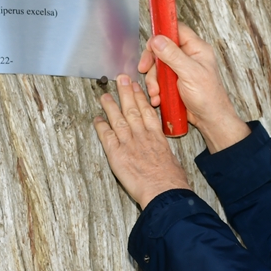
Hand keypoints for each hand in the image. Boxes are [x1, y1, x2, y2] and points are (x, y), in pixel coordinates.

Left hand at [93, 74, 190, 208]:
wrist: (164, 191)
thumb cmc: (172, 182)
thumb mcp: (173, 162)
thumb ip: (164, 155)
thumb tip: (165, 158)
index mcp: (157, 138)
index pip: (148, 112)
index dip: (141, 98)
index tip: (137, 88)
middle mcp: (142, 136)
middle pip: (132, 109)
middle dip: (126, 92)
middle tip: (121, 79)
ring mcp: (129, 143)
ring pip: (118, 119)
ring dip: (111, 105)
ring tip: (105, 95)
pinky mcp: (117, 154)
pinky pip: (106, 136)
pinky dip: (101, 126)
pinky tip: (97, 119)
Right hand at [138, 29, 250, 150]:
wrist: (210, 120)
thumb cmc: (208, 97)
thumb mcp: (190, 73)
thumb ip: (173, 55)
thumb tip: (157, 40)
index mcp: (196, 49)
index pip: (176, 30)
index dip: (161, 34)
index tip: (150, 44)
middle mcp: (188, 56)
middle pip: (162, 49)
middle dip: (152, 62)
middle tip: (145, 69)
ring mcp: (181, 69)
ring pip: (158, 66)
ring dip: (153, 80)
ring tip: (156, 92)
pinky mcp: (175, 82)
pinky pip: (159, 80)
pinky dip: (155, 88)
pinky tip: (158, 97)